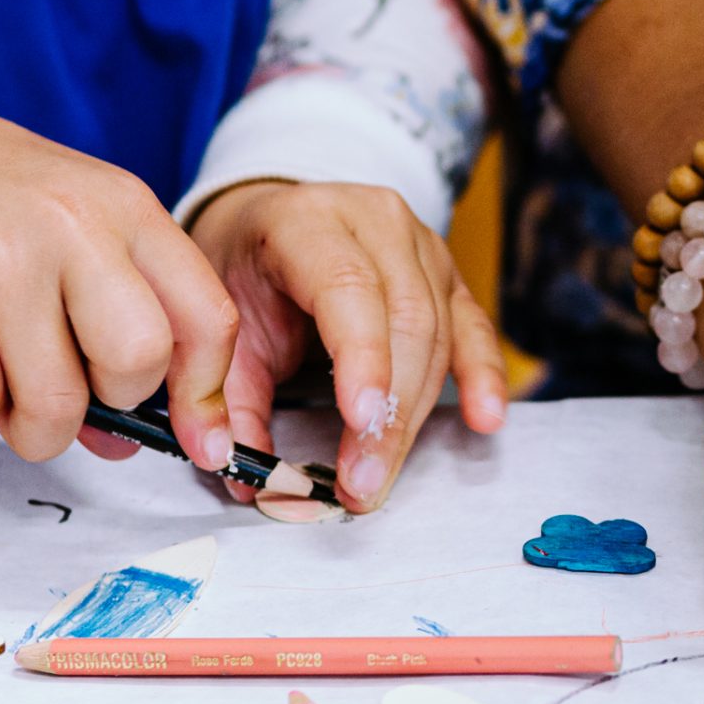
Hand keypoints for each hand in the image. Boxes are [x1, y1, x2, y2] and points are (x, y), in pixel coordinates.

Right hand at [0, 93, 240, 467]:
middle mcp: (75, 229)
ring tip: (13, 384)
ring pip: (55, 403)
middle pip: (137, 362)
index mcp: (130, 210)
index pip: (206, 318)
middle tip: (78, 385)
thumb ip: (124, 316)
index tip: (200, 441)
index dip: (205, 396)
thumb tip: (127, 437)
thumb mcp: (86, 227)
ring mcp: (5, 263)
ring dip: (38, 425)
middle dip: (113, 403)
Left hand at [190, 179, 506, 511]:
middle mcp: (374, 221)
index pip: (347, 285)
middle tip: (361, 482)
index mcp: (306, 221)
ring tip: (381, 475)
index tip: (358, 420)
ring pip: (440, 333)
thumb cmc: (242, 274)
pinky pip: (474, 329)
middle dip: (388, 413)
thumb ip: (229, 402)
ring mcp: (420, 243)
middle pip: (405, 319)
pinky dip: (482, 377)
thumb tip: (253, 483)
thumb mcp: (219, 326)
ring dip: (414, 415)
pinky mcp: (448, 273)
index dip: (361, 355)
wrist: (266, 225)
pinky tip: (484, 418)